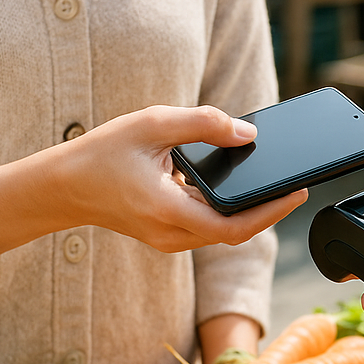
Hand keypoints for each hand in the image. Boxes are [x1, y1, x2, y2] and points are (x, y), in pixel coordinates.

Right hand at [56, 104, 305, 250]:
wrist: (64, 187)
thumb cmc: (103, 154)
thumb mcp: (152, 124)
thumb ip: (203, 124)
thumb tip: (248, 133)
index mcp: (166, 210)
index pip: (234, 226)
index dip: (272, 212)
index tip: (298, 192)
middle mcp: (170, 234)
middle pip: (235, 232)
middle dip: (270, 211)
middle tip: (298, 186)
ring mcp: (169, 240)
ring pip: (223, 233)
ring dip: (251, 213)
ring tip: (278, 186)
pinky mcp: (168, 235)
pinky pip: (208, 228)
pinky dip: (229, 212)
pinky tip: (241, 189)